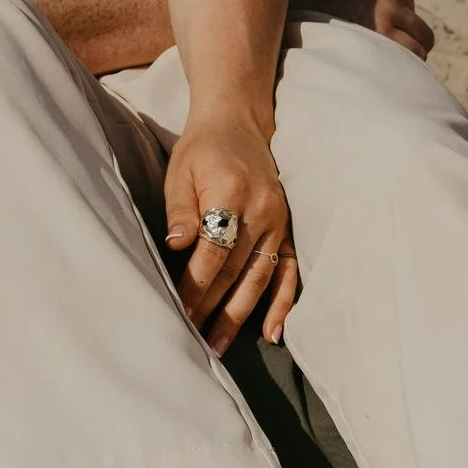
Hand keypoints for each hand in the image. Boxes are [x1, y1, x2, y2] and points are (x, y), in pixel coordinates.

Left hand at [163, 114, 301, 350]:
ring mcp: (279, 222)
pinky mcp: (287, 228)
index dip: (195, 287)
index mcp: (231, 194)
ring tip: (220, 345)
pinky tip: (273, 332)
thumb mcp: (181, 171)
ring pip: (261, 278)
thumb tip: (178, 246)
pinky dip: (283, 302)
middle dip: (214, 309)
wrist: (239, 123)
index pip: (212, 252)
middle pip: (236, 271)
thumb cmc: (202, 149)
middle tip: (194, 344)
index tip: (179, 314)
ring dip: (241, 315)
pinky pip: (290, 270)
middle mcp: (261, 211)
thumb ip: (180, 210)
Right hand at [290, 0, 434, 57]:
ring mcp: (388, 3)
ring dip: (401, 46)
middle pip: (408, 5)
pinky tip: (381, 70)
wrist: (264, 12)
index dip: (384, 2)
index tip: (364, 17)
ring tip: (374, 61)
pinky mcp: (387, 34)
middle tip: (364, 41)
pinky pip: (416, 51)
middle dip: (391, 23)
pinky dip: (404, 63)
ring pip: (419, 33)